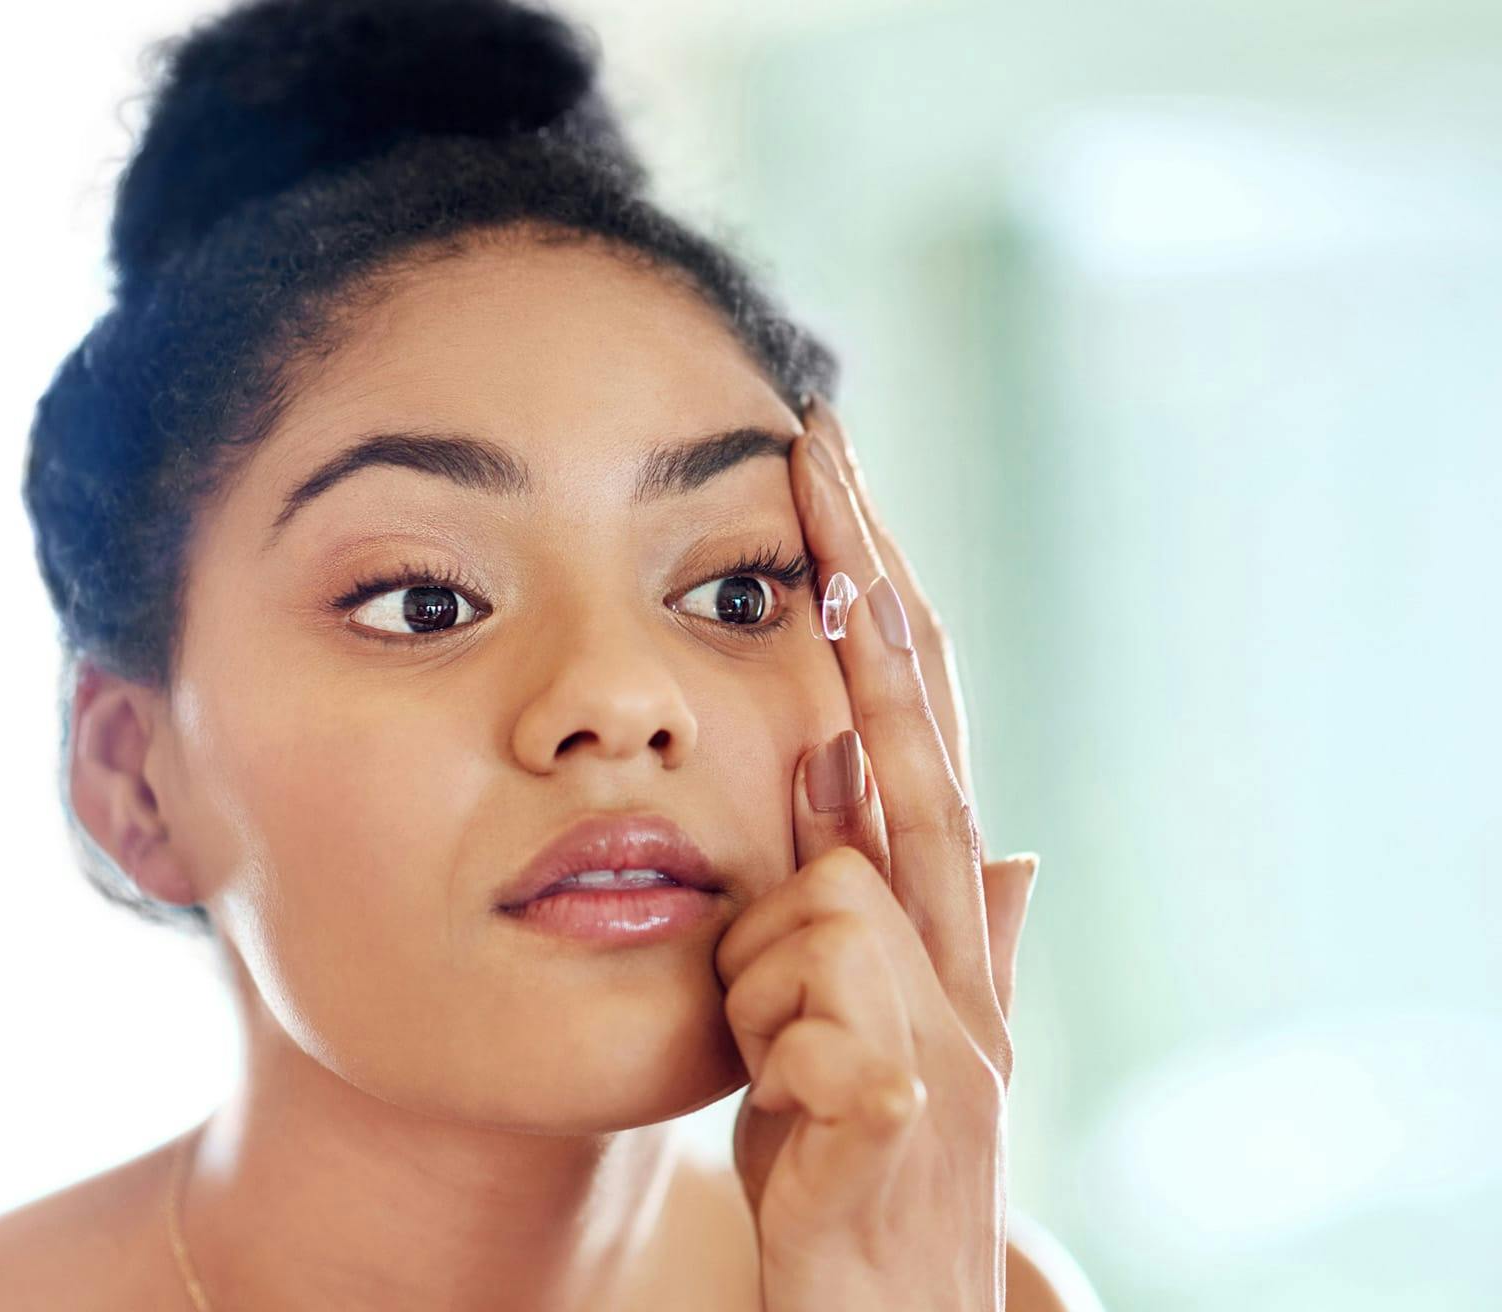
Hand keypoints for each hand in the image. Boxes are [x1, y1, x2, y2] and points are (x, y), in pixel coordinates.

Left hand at [716, 395, 1036, 1309]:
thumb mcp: (836, 1020)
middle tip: (819, 448)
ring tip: (779, 1078)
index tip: (824, 483)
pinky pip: (818, 1021)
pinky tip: (797, 1115)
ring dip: (763, 981)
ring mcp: (952, 1024)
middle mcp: (958, 954)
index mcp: (928, 922)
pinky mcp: (911, 1102)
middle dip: (864, 590)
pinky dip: (781, 1057)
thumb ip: (874, 907)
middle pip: (914, 739)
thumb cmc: (848, 1162)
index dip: (873, 606)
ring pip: (826, 899)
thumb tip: (941, 805)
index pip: (907, 730)